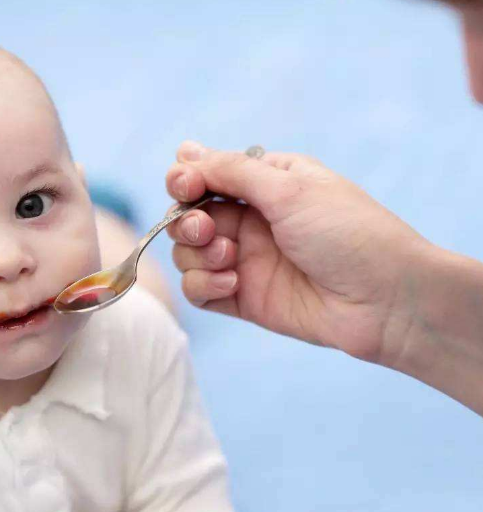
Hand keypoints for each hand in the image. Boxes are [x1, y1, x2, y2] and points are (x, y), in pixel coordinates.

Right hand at [165, 141, 431, 364]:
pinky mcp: (243, 297)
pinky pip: (198, 289)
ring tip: (231, 259)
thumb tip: (184, 150)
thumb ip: (231, 170)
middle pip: (187, 214)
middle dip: (187, 221)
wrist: (386, 300)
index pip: (204, 174)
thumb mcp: (290, 189)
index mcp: (266, 183)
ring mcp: (245, 260)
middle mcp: (251, 219)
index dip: (184, 180)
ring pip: (187, 253)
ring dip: (197, 255)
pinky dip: (204, 284)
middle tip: (208, 230)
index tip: (186, 186)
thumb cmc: (348, 233)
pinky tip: (234, 283)